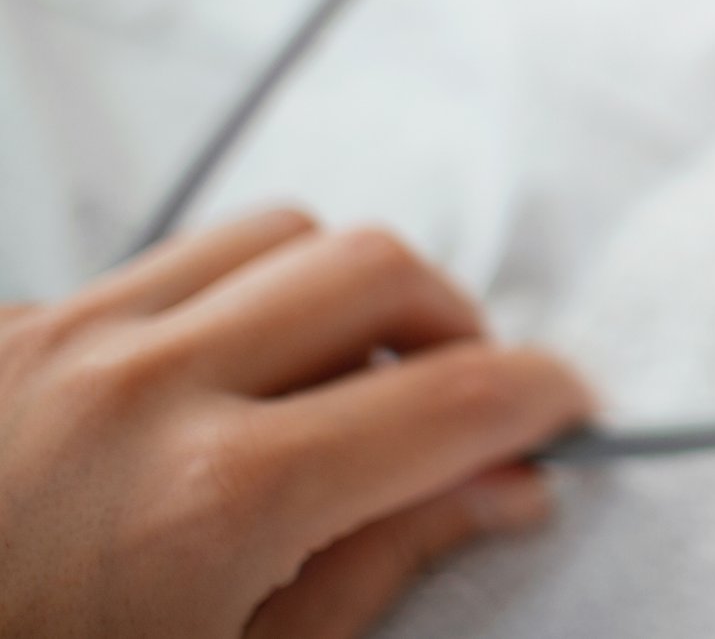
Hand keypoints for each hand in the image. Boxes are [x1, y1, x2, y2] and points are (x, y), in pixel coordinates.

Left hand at [0, 211, 591, 638]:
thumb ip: (377, 568)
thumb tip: (498, 488)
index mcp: (220, 499)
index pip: (454, 397)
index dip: (543, 399)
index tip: (570, 415)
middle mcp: (144, 387)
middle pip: (375, 267)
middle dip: (455, 323)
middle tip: (465, 400)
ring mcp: (55, 342)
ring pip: (272, 234)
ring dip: (340, 290)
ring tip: (346, 377)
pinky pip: (153, 269)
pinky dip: (220, 310)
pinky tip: (208, 399)